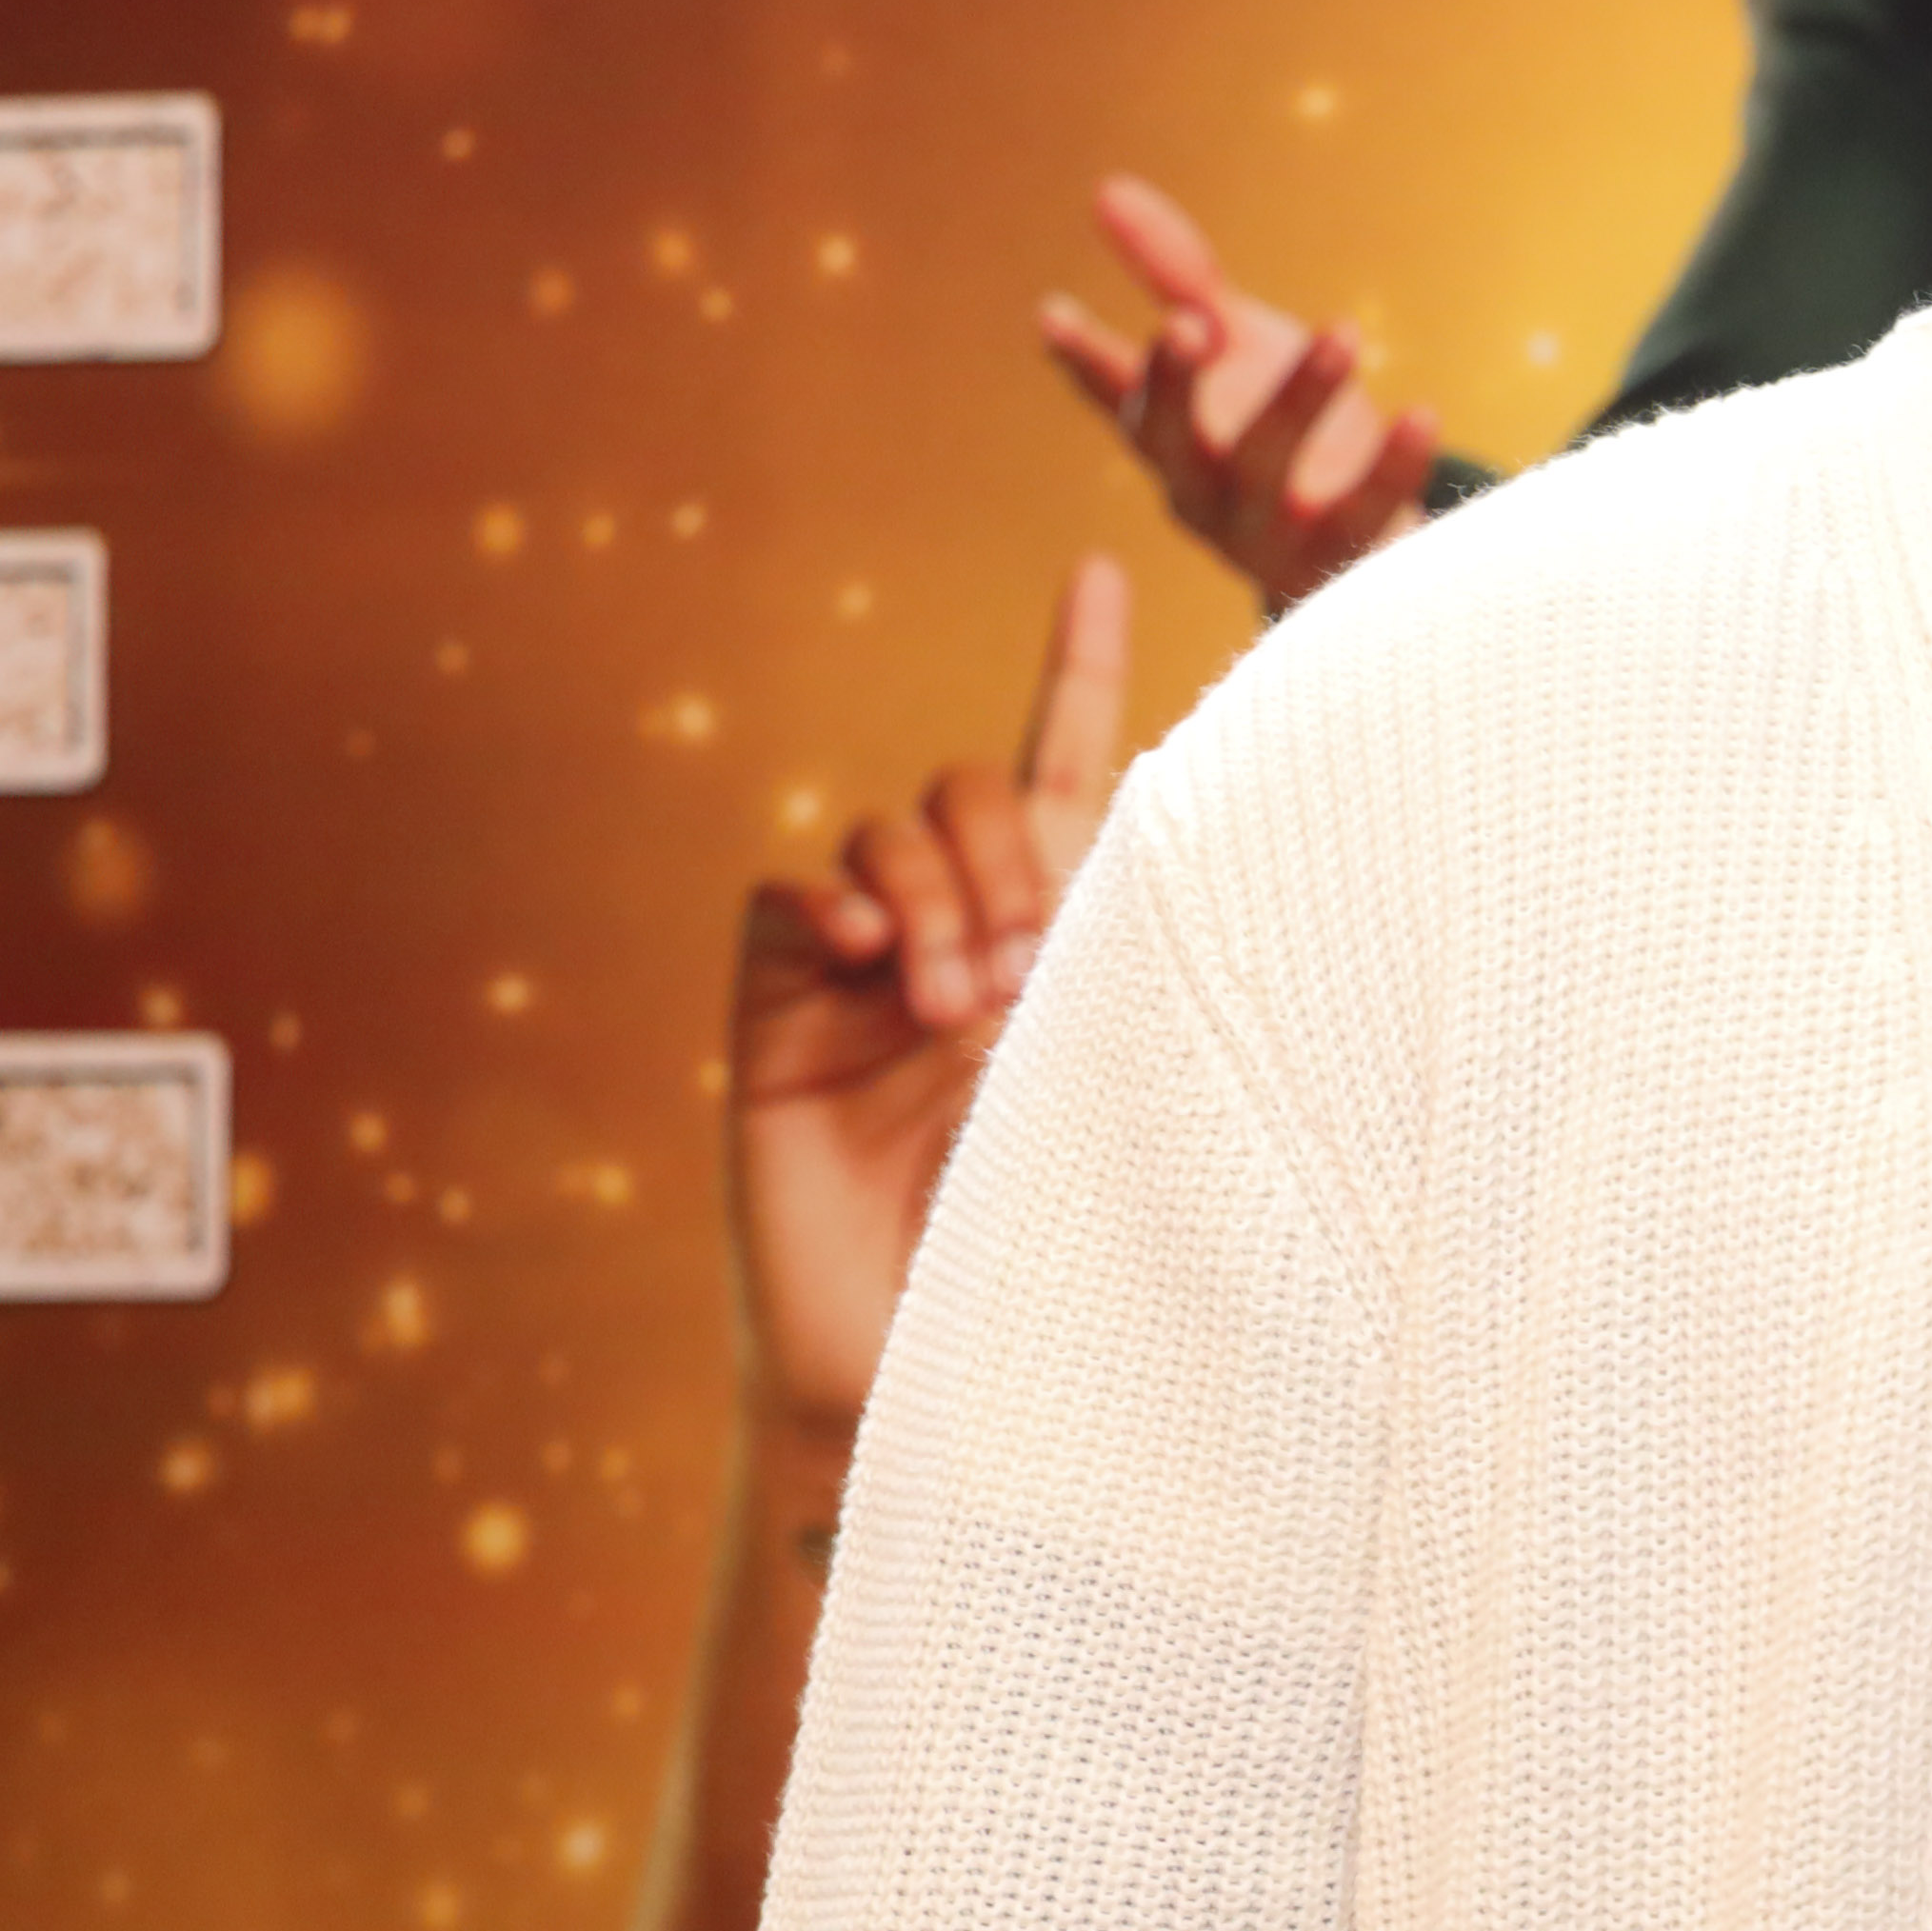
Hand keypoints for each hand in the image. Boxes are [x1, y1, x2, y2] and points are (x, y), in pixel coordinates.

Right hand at [724, 557, 1129, 1444]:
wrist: (935, 1364)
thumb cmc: (1066, 1245)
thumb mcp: (1137, 1079)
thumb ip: (1139, 970)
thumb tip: (1152, 851)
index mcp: (1070, 941)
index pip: (1073, 773)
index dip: (1078, 667)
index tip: (1093, 566)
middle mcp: (968, 935)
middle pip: (977, 788)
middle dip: (1010, 851)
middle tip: (1024, 975)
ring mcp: (867, 969)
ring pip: (892, 831)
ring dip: (938, 893)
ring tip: (953, 1006)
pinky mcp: (779, 1009)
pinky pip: (792, 892)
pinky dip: (837, 903)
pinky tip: (871, 965)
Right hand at [1036, 172, 1442, 611]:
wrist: (1363, 553)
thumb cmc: (1285, 437)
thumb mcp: (1233, 348)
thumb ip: (1177, 277)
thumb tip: (1105, 190)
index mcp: (1170, 444)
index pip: (1120, 397)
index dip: (1084, 360)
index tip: (1056, 314)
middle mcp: (1204, 493)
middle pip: (1176, 443)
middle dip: (1178, 384)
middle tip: (1189, 322)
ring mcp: (1270, 534)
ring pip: (1276, 471)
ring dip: (1302, 401)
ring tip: (1342, 329)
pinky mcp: (1346, 557)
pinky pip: (1369, 513)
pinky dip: (1397, 467)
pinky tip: (1424, 414)